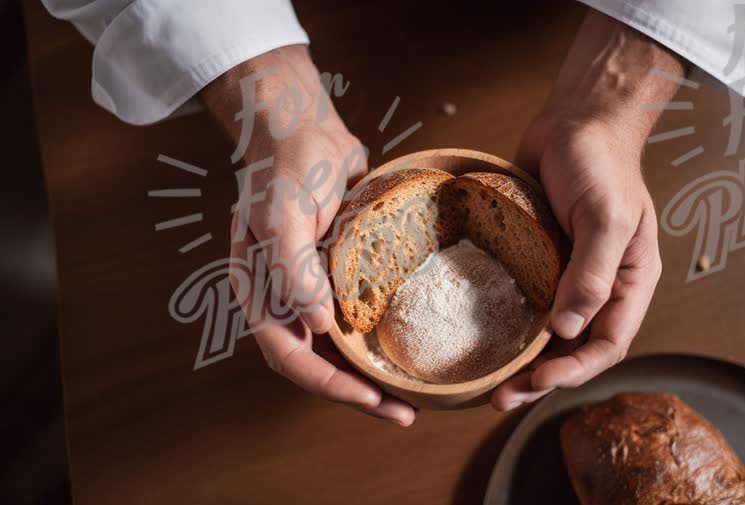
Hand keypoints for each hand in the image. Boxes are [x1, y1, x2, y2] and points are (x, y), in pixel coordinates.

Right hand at [203, 45, 414, 425]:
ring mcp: (314, 287)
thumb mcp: (282, 213)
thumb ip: (293, 268)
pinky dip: (381, 335)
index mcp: (261, 293)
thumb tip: (318, 326)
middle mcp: (286, 297)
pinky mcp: (341, 273)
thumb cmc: (287, 166)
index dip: (330, 384)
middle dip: (357, 392)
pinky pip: (359, 315)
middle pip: (318, 362)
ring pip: (341, 345)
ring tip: (412, 393)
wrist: (305, 128)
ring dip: (372, 371)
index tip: (372, 400)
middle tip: (404, 412)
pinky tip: (411, 344)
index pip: (290, 355)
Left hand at [492, 11, 686, 409]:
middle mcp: (598, 286)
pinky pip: (524, 301)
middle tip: (502, 399)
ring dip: (522, 361)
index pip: (608, 343)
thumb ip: (592, 275)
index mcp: (628, 283)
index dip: (574, 370)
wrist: (575, 120)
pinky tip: (483, 339)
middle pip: (575, 348)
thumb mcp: (605, 218)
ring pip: (547, 333)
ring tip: (490, 385)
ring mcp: (566, 274)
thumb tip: (568, 332)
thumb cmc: (600, 163)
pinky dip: (508, 324)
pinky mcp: (538, 259)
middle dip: (542, 379)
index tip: (537, 383)